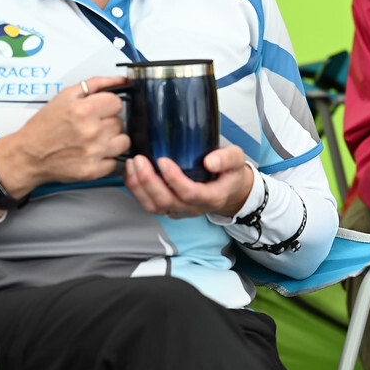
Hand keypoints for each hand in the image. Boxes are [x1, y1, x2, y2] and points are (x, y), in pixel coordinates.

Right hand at [0, 76, 130, 202]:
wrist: (27, 156)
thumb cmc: (43, 127)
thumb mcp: (64, 96)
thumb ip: (95, 84)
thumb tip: (120, 80)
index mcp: (83, 111)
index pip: (117, 102)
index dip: (107, 105)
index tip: (98, 110)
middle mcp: (91, 132)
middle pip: (119, 122)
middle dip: (106, 122)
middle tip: (90, 125)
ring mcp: (93, 153)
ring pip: (123, 141)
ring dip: (111, 140)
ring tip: (94, 140)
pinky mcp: (93, 170)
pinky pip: (115, 161)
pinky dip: (106, 158)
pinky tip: (92, 153)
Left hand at [125, 146, 255, 218]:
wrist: (230, 190)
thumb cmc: (230, 173)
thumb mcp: (237, 160)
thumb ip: (227, 158)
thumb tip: (210, 161)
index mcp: (212, 197)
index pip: (190, 193)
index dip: (174, 179)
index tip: (163, 160)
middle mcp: (194, 208)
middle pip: (166, 201)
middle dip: (149, 181)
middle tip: (140, 160)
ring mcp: (180, 210)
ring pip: (154, 206)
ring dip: (139, 187)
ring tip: (133, 165)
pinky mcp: (170, 208)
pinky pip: (149, 205)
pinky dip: (137, 190)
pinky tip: (132, 174)